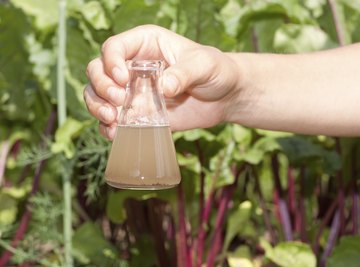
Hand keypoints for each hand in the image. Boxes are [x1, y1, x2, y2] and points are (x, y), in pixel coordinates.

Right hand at [84, 25, 240, 139]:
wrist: (225, 97)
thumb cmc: (216, 71)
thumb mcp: (204, 65)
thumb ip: (184, 73)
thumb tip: (164, 87)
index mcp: (145, 44)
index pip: (114, 47)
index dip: (111, 62)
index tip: (124, 79)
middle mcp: (133, 67)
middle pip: (98, 71)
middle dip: (101, 86)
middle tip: (119, 100)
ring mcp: (133, 92)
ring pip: (98, 95)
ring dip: (97, 107)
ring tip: (112, 119)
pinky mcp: (139, 114)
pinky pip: (114, 120)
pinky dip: (108, 127)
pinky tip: (114, 133)